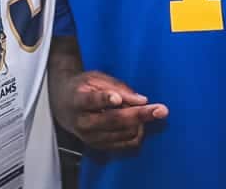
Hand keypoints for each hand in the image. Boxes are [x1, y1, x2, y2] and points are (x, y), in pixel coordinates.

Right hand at [53, 70, 167, 150]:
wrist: (63, 106)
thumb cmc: (83, 87)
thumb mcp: (96, 79)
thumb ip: (118, 87)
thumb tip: (142, 100)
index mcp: (78, 100)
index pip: (91, 100)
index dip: (104, 99)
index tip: (117, 98)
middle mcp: (82, 122)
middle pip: (114, 120)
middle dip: (139, 115)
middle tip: (162, 110)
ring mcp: (90, 138)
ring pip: (123, 133)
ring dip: (139, 122)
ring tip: (141, 110)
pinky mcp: (98, 147)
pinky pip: (125, 144)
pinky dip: (136, 133)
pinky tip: (138, 122)